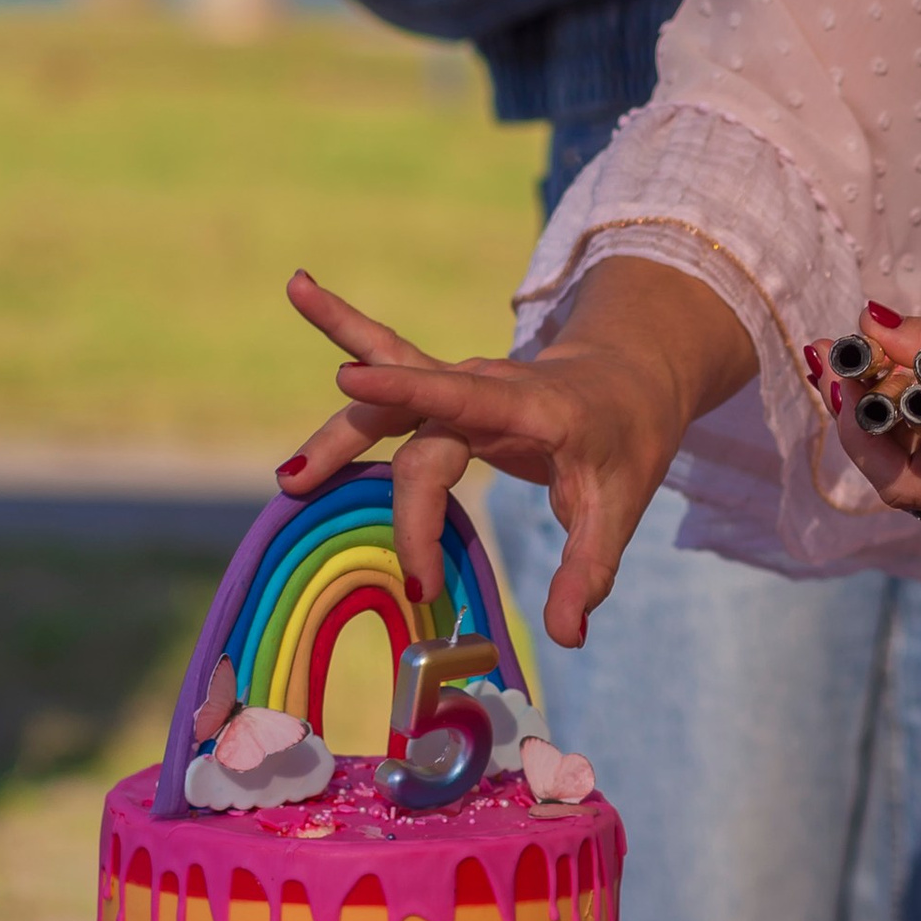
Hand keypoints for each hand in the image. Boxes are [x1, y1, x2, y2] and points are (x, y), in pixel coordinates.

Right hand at [275, 259, 752, 648]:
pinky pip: (387, 362)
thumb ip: (590, 568)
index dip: (408, 387)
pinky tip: (297, 285)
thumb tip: (567, 635)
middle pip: (421, 428)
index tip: (350, 382)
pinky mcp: (441, 392)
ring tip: (291, 480)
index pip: (466, 397)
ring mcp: (459, 385)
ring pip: (387, 402)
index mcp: (533, 406)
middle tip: (408, 573)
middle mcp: (487, 386)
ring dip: (337, 437)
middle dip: (404, 500)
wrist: (629, 380)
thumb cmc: (627, 441)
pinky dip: (342, 329)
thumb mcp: (622, 506)